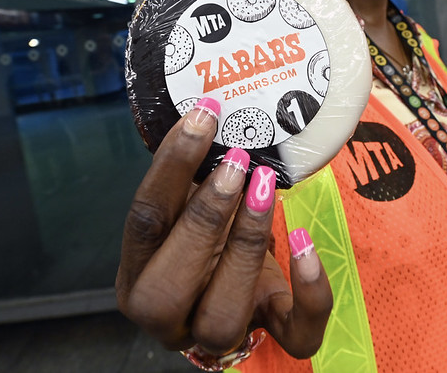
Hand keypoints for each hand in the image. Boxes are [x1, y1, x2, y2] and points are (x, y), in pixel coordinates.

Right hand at [116, 98, 331, 360]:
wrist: (244, 280)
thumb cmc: (211, 229)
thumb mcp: (193, 202)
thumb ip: (195, 172)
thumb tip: (212, 106)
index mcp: (138, 273)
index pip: (142, 222)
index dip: (170, 167)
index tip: (204, 116)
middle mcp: (167, 313)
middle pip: (167, 289)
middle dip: (203, 220)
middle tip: (236, 162)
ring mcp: (217, 335)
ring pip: (222, 318)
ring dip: (245, 245)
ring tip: (266, 189)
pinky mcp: (273, 339)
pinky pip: (295, 336)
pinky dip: (308, 290)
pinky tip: (304, 241)